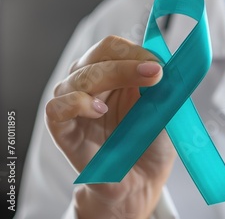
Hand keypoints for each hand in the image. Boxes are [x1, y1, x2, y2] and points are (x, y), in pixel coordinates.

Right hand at [45, 35, 174, 218]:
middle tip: (155, 72)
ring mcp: (76, 107)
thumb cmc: (151, 143)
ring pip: (76, 77)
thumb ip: (162, 85)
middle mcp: (92, 86)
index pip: (112, 48)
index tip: (158, 65)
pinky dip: (76, 103)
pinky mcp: (64, 131)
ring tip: (135, 89)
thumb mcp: (165, 108)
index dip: (134, 51)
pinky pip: (56, 108)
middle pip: (95, 56)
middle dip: (126, 62)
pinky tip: (99, 110)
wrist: (143, 181)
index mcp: (115, 75)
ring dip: (108, 76)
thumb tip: (163, 62)